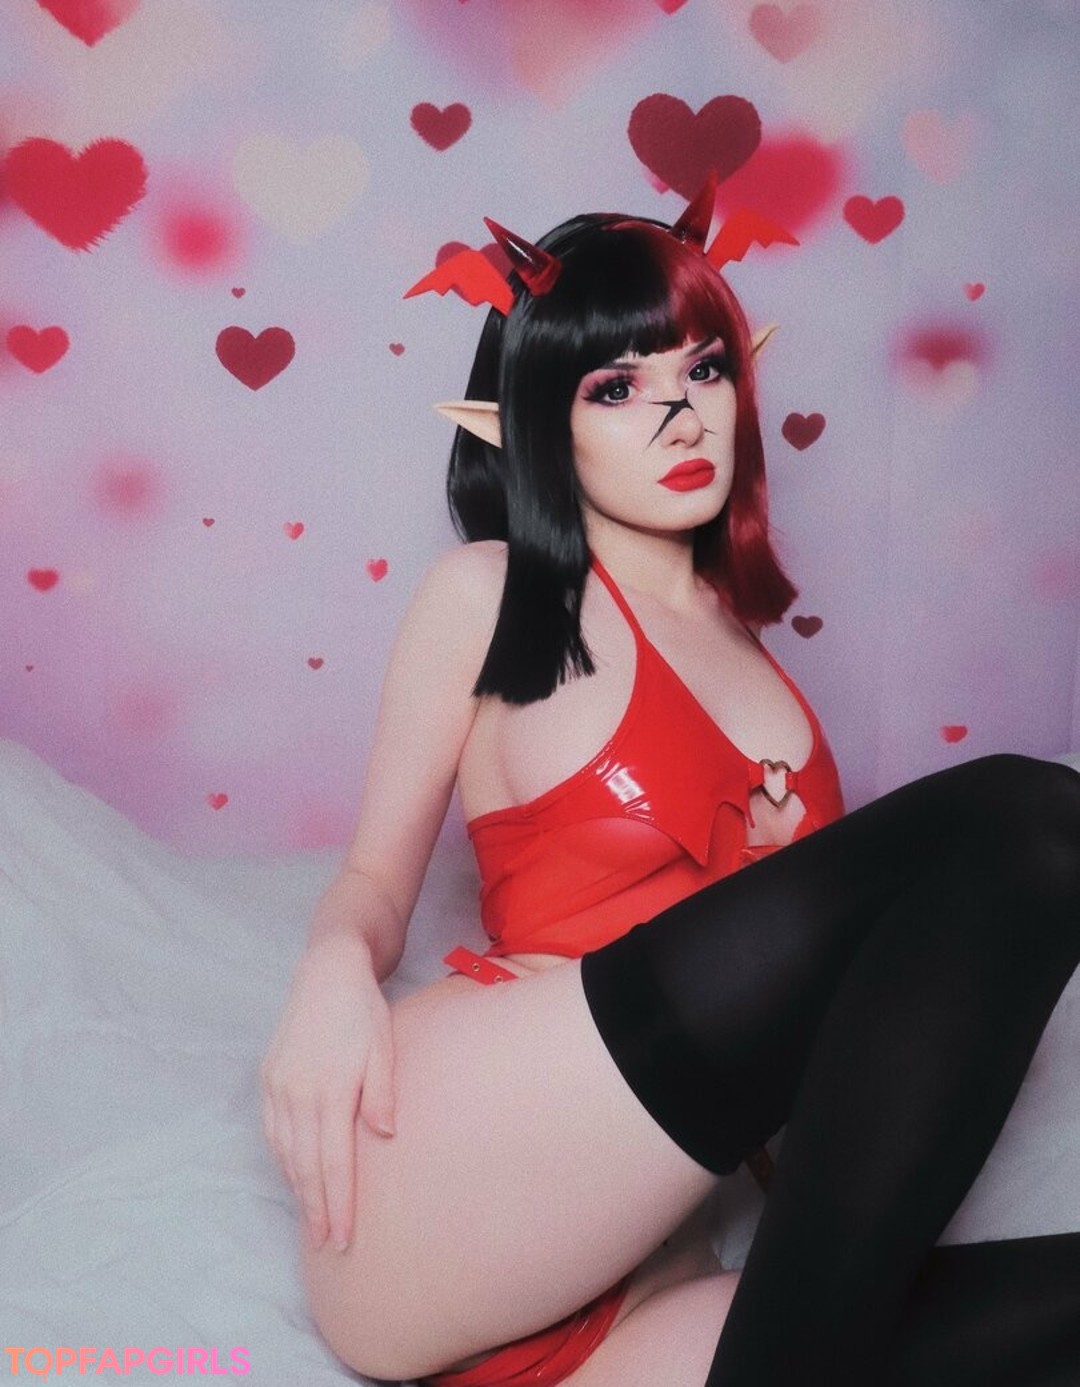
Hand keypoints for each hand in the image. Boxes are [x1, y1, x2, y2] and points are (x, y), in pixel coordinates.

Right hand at [261, 934, 394, 1251]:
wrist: (327, 972)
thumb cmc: (363, 1011)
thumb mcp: (383, 1048)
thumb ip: (382, 1093)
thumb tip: (384, 1137)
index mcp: (329, 1090)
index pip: (334, 1161)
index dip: (338, 1204)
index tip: (343, 1239)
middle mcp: (297, 1094)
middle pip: (306, 1166)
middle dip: (317, 1210)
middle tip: (326, 1247)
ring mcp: (278, 1087)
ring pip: (286, 1153)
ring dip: (299, 1190)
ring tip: (311, 1222)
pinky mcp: (269, 1079)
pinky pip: (273, 1133)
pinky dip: (284, 1161)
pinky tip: (295, 1177)